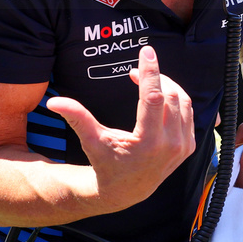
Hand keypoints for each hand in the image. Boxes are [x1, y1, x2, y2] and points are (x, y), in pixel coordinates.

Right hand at [46, 46, 195, 213]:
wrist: (125, 190)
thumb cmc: (106, 162)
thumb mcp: (92, 140)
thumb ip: (77, 118)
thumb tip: (53, 102)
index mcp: (148, 142)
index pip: (154, 98)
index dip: (150, 72)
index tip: (147, 51)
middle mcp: (170, 145)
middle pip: (170, 96)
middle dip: (154, 78)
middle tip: (136, 72)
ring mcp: (183, 146)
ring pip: (183, 102)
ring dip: (168, 86)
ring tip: (148, 81)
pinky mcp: (189, 146)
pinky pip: (188, 113)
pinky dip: (177, 100)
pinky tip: (162, 96)